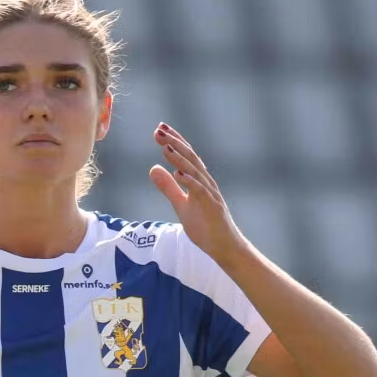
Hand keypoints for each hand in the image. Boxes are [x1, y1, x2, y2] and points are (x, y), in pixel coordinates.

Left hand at [150, 122, 245, 262]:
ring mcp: (210, 194)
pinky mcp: (212, 207)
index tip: (160, 129)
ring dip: (179, 159)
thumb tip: (153, 168)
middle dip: (175, 143)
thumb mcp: (181, 205)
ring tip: (165, 148)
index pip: (186, 156)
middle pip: (190, 158)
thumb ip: (168, 187)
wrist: (224, 247)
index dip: (174, 141)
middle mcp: (206, 182)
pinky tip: (178, 173)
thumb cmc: (205, 226)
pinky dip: (189, 181)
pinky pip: (200, 191)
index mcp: (199, 180)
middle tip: (159, 130)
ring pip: (194, 172)